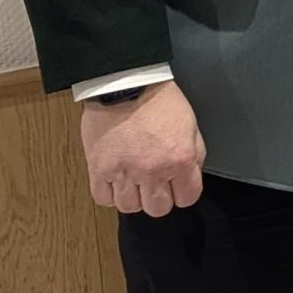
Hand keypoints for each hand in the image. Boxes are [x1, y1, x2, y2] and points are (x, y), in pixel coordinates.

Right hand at [80, 80, 204, 217]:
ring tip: (133, 179)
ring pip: (129, 207)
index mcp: (180, 159)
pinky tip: (116, 179)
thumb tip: (189, 176)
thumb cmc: (160, 101)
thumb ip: (194, 154)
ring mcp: (124, 172)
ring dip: (133, 197)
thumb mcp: (191, 125)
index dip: (183, 192)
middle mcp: (153, 170)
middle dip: (159, 198)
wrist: (126, 84)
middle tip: (154, 183)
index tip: (177, 186)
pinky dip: (109, 193)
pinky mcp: (98, 168)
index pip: (187, 198)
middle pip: (158, 209)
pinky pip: (103, 198)